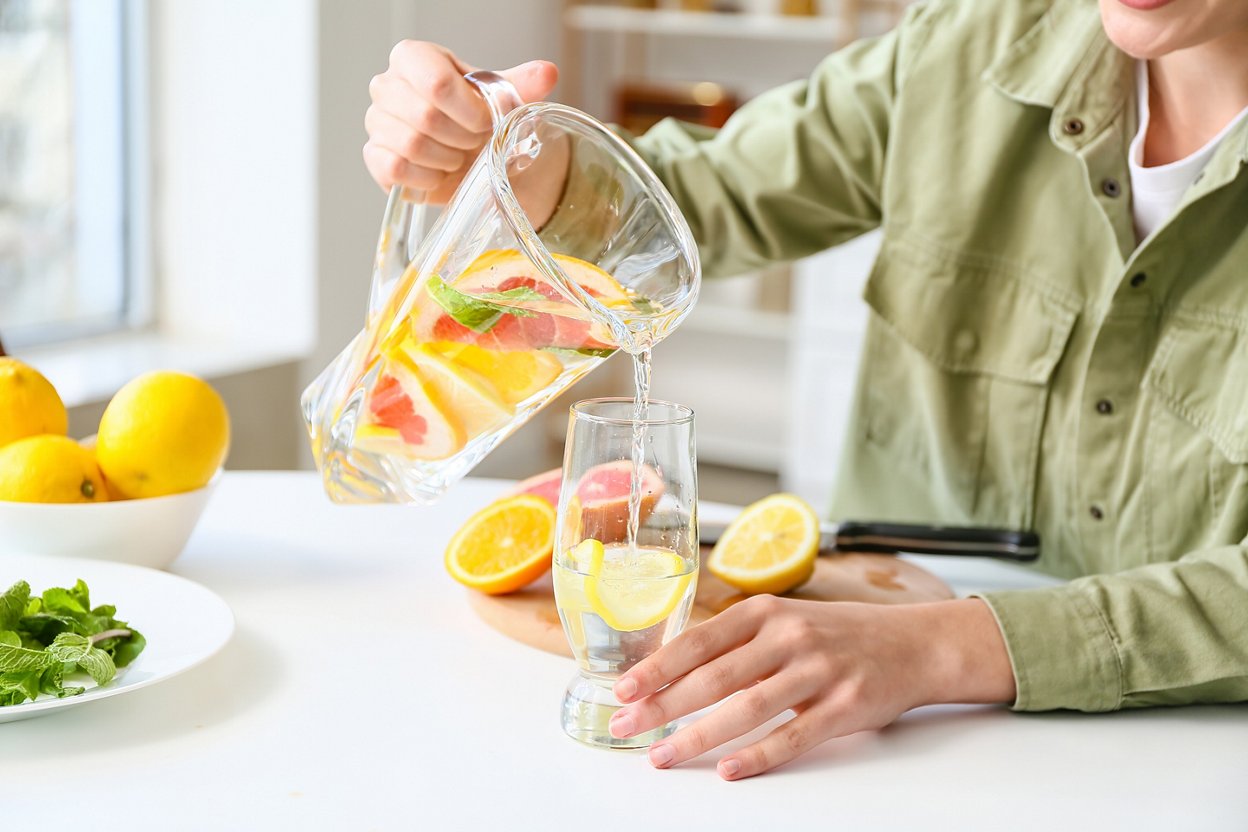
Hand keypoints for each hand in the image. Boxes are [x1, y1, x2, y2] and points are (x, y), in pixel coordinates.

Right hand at [364, 41, 558, 201]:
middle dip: (462, 137)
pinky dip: (427, 177)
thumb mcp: (503, 98)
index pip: (435, 81)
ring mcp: (377, 121)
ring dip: (447, 159)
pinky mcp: (375, 157)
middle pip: (425, 116)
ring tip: (458, 156)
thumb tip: (546, 73)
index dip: (468, 110)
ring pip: (411, 145)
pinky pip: (396, 169)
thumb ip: (523, 84)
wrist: (470, 155)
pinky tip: (440, 172)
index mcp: (415, 58)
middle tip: (475, 142)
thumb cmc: (478, 120)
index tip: (485, 122)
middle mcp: (387, 85)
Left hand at [608, 596, 1014, 779]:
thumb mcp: (785, 620)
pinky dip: (757, 756)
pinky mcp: (843, 707)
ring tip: (664, 756)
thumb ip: (737, 641)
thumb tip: (672, 671)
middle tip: (627, 728)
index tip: (623, 691)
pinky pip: (791, 737)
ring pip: (745, 708)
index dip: (657, 668)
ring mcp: (817, 671)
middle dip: (662, 706)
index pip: (698, 641)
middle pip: (712, 677)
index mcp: (765, 611)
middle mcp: (788, 636)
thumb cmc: (838, 634)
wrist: (914, 643)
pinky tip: (728, 770)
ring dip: (697, 736)